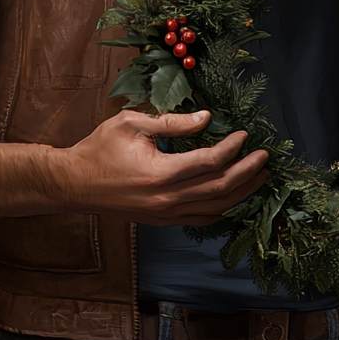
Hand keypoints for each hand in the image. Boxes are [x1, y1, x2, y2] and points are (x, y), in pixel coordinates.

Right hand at [48, 110, 268, 226]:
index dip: (232, 148)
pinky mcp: (162, 220)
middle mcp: (167, 199)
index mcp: (161, 173)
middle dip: (247, 172)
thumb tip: (207, 118)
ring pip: (214, 208)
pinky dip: (222, 209)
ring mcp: (165, 214)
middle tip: (265, 158)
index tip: (245, 135)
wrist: (73, 184)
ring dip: (241, 193)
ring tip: (260, 178)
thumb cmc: (99, 149)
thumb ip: (172, 122)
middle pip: (220, 188)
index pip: (209, 162)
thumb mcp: (132, 123)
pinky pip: (200, 219)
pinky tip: (233, 197)